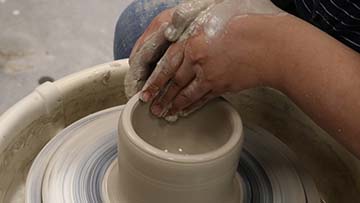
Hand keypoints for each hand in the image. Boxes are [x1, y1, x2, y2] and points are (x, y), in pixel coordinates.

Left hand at [140, 0, 284, 117]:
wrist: (274, 45)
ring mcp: (210, 74)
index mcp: (193, 40)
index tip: (146, 88)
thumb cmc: (251, 23)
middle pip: (173, 80)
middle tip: (149, 105)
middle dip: (160, 95)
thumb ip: (199, 25)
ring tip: (163, 113)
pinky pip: (203, 98)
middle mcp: (198, 59)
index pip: (167, 63)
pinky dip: (192, 106)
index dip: (155, 78)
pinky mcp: (222, 85)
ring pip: (186, 92)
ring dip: (173, 104)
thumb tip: (187, 32)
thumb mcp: (219, 14)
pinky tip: (184, 111)